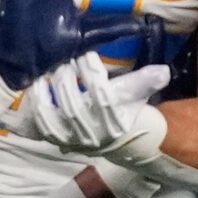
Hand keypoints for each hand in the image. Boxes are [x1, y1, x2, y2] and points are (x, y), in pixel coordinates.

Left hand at [9, 54, 169, 163]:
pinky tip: (34, 88)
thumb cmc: (128, 112)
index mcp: (114, 121)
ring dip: (46, 93)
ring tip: (44, 72)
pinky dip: (35, 107)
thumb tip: (163, 71)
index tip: (87, 55)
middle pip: (74, 107)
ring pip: (54, 118)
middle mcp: (92, 133)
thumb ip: (147, 81)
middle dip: (66, 78)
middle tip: (63, 59)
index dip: (92, 74)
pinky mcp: (58, 140)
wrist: (121, 142)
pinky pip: (41, 127)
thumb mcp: (139, 96)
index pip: (102, 97)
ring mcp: (73, 139)